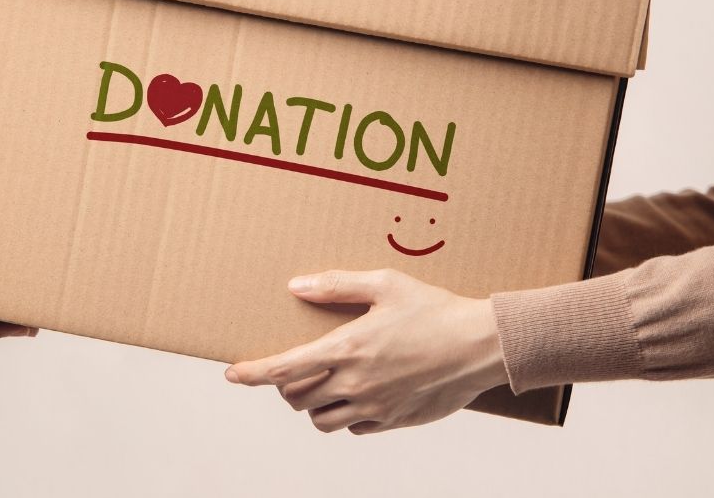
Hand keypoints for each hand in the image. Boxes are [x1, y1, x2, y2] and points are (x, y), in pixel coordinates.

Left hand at [225, 269, 507, 434]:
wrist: (481, 346)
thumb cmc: (435, 309)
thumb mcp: (384, 284)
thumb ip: (336, 285)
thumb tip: (295, 286)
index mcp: (346, 348)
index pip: (282, 369)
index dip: (251, 374)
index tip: (232, 374)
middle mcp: (354, 383)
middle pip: (295, 397)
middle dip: (284, 385)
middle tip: (292, 368)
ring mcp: (374, 406)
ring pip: (320, 420)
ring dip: (312, 404)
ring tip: (322, 384)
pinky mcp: (393, 420)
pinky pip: (353, 428)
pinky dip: (344, 415)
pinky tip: (356, 394)